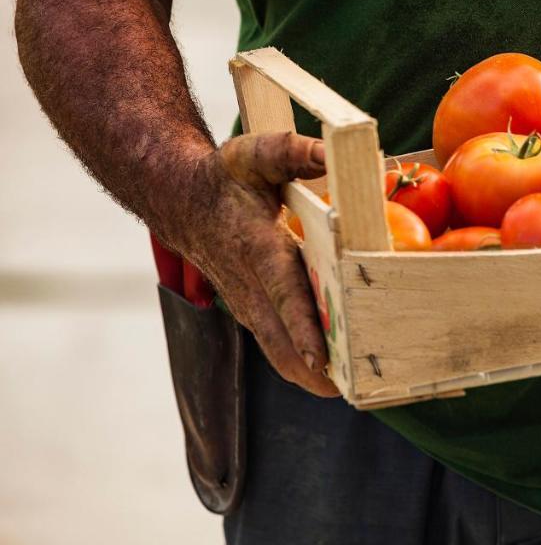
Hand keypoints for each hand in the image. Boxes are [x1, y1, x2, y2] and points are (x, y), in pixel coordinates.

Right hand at [175, 132, 338, 396]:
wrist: (182, 200)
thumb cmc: (227, 176)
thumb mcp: (258, 154)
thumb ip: (295, 152)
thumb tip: (330, 153)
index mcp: (258, 248)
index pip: (283, 293)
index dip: (302, 327)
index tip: (323, 358)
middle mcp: (251, 285)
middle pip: (281, 340)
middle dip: (315, 369)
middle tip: (354, 392)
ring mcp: (249, 305)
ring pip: (278, 351)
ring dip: (312, 375)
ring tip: (355, 392)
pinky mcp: (252, 313)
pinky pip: (278, 346)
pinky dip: (304, 365)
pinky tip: (338, 378)